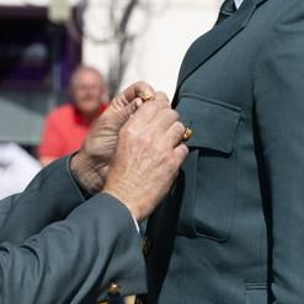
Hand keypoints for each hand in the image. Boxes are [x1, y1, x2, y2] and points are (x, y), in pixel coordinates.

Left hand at [70, 81, 157, 192]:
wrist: (97, 166)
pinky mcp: (150, 140)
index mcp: (123, 104)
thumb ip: (125, 113)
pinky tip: (168, 134)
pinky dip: (167, 131)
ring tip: (165, 123)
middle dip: (159, 104)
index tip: (150, 97)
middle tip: (161, 110)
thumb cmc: (98, 143)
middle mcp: (136, 112)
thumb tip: (141, 101)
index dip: (147, 91)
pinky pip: (161, 132)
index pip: (140, 89)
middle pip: (154, 101)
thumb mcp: (109, 125)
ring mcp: (145, 126)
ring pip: (160, 115)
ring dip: (165, 117)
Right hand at [99, 92, 186, 219]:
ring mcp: (161, 148)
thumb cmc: (120, 175)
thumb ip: (136, 128)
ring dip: (177, 133)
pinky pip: (184, 147)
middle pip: (170, 113)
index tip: (163, 109)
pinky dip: (180, 151)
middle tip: (170, 126)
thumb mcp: (121, 144)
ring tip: (172, 141)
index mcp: (132, 129)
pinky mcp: (172, 162)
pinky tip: (173, 157)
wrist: (123, 199)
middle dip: (171, 118)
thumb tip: (151, 117)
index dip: (161, 104)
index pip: (153, 104)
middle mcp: (147, 135)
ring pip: (180, 128)